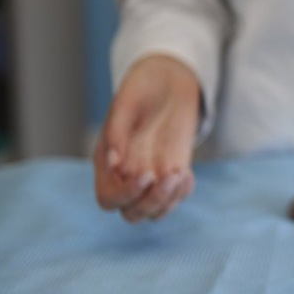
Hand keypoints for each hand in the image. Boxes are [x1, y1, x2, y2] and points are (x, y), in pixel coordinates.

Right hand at [93, 55, 199, 222]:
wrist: (165, 80)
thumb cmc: (141, 89)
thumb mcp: (127, 105)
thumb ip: (117, 132)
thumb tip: (115, 163)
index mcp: (106, 162)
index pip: (108, 198)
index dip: (126, 195)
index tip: (147, 175)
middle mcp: (125, 175)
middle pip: (132, 213)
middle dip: (151, 203)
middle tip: (169, 176)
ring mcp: (151, 176)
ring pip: (155, 212)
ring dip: (169, 201)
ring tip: (180, 174)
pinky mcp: (172, 172)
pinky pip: (176, 198)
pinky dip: (183, 192)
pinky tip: (187, 173)